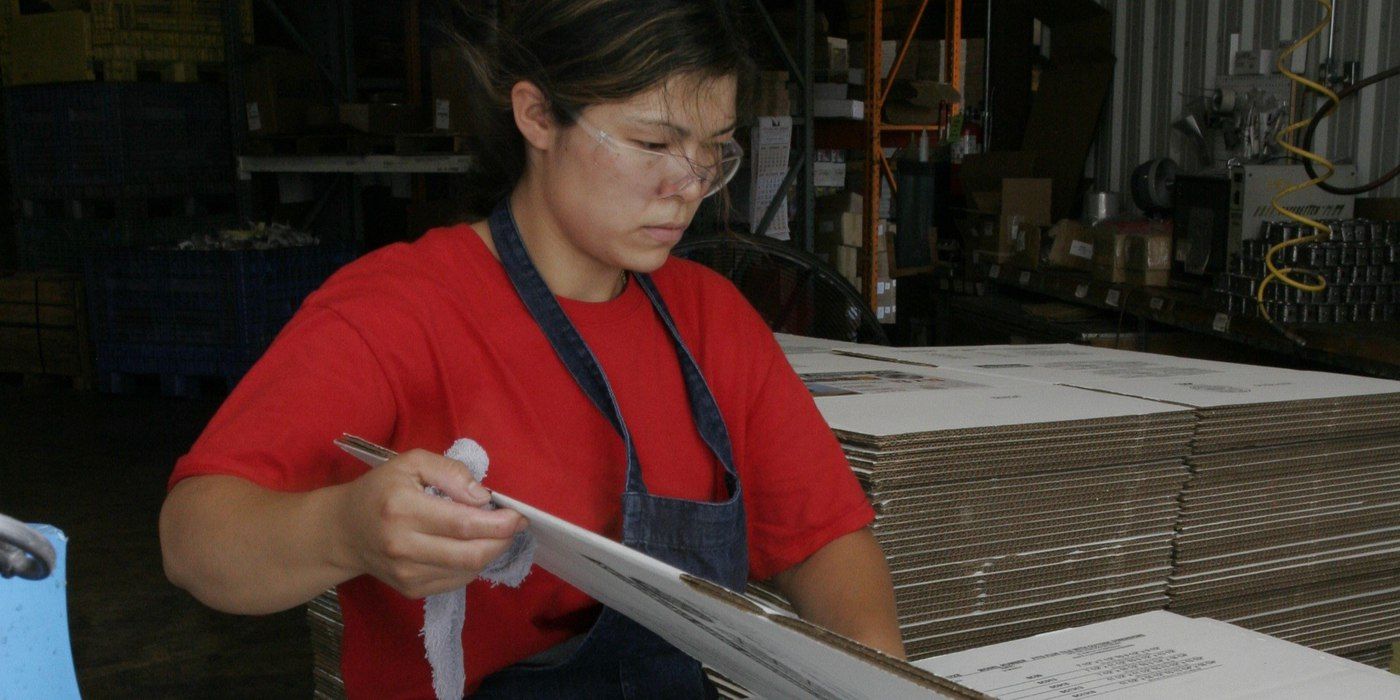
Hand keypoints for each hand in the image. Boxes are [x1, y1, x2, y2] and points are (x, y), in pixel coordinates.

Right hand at [330, 448, 527, 598]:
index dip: (498, 523)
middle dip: (502, 540)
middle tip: (513, 525)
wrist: (344, 530)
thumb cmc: (381, 490)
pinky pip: (457, 581)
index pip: (462, 524)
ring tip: (490, 532)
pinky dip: (472, 564)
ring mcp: (406, 574)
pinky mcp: (411, 590)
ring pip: (467, 571)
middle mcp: (403, 547)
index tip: (518, 516)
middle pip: (471, 554)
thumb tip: (481, 496)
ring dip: (490, 552)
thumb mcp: (411, 463)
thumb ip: (450, 471)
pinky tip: (467, 546)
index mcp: (402, 510)